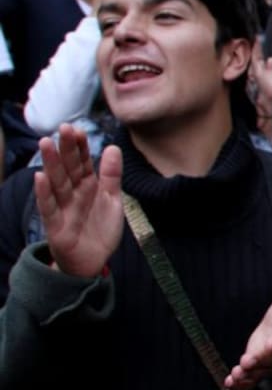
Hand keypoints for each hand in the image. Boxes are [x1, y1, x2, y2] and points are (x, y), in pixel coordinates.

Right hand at [34, 126, 123, 277]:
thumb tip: (113, 147)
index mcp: (88, 186)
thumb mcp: (112, 200)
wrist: (93, 261)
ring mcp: (63, 207)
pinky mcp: (55, 224)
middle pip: (69, 168)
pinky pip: (49, 207)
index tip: (78, 129)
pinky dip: (44, 193)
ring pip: (56, 182)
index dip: (81, 147)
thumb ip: (111, 176)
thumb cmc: (100, 228)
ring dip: (51, 163)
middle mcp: (73, 193)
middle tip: (63, 127)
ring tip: (46, 143)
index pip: (83, 162)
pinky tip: (40, 177)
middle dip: (66, 148)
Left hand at [248, 36, 271, 111]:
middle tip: (258, 38)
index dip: (257, 46)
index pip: (256, 54)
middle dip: (256, 47)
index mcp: (257, 69)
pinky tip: (260, 58)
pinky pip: (257, 64)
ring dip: (256, 52)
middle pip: (254, 56)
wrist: (265, 103)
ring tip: (259, 45)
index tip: (258, 37)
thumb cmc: (269, 92)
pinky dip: (258, 58)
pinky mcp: (258, 77)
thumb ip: (270, 69)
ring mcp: (255, 74)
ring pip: (255, 60)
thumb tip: (270, 59)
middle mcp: (254, 70)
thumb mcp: (271, 81)